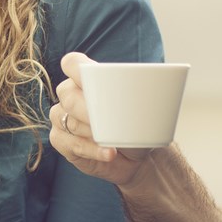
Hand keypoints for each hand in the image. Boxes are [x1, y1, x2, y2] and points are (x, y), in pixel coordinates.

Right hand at [50, 52, 151, 185]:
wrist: (139, 156)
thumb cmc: (139, 125)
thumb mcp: (144, 106)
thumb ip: (141, 92)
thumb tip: (159, 82)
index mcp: (86, 80)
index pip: (71, 64)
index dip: (75, 67)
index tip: (89, 78)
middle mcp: (70, 96)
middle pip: (68, 95)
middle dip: (86, 108)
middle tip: (108, 119)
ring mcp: (62, 119)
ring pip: (68, 121)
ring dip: (91, 131)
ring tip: (114, 140)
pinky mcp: (62, 142)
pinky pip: (69, 144)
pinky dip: (92, 150)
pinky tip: (109, 153)